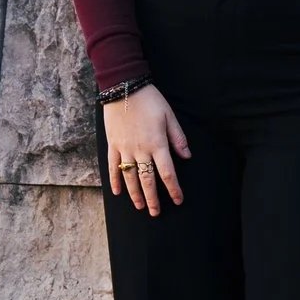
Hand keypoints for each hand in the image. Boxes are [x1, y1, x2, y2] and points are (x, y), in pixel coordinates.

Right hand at [103, 84, 190, 216]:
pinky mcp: (113, 145)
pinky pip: (112, 167)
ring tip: (140, 206)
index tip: (178, 200)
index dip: (173, 189)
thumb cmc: (150, 100)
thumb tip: (187, 157)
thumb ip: (177, 138)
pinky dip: (114, 181)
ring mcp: (124, 149)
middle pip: (147, 180)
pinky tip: (118, 192)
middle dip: (153, 199)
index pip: (167, 173)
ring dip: (135, 194)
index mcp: (157, 144)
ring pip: (130, 177)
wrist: (123, 87)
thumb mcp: (169, 116)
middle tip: (156, 213)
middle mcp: (140, 150)